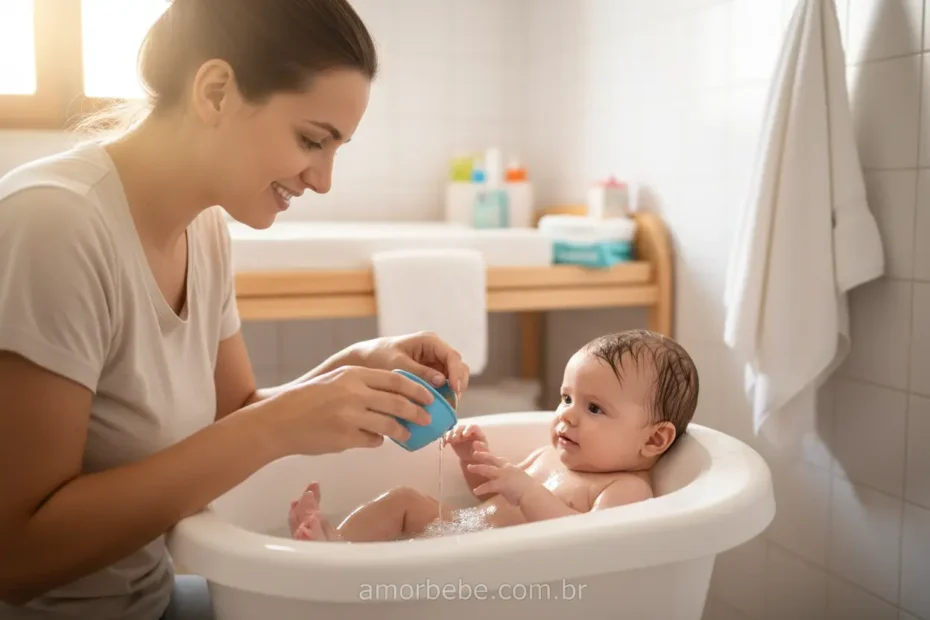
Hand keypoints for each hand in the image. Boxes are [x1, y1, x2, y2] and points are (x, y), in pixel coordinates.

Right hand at [261, 365, 434, 456]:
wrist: (280, 421)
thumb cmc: (307, 400)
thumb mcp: (335, 381)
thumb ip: (362, 386)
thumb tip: (392, 397)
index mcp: (353, 375)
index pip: (395, 380)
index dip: (416, 389)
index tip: (429, 396)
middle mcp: (353, 394)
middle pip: (397, 402)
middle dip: (417, 412)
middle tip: (428, 418)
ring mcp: (350, 416)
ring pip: (389, 425)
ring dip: (402, 431)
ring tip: (408, 434)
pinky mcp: (345, 438)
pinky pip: (372, 440)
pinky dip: (377, 440)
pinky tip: (376, 440)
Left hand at [350, 331, 469, 395]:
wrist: (363, 361)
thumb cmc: (378, 357)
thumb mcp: (397, 364)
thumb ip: (419, 372)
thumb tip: (442, 381)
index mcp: (429, 341)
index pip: (452, 356)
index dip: (457, 374)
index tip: (454, 390)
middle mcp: (435, 351)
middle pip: (458, 367)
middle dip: (458, 384)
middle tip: (452, 403)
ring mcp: (434, 363)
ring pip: (453, 377)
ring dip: (453, 392)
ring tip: (447, 408)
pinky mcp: (430, 375)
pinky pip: (443, 385)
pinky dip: (444, 395)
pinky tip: (439, 407)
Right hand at [442, 424, 485, 461]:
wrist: (472, 460)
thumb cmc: (481, 456)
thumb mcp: (484, 453)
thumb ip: (481, 448)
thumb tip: (475, 443)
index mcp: (478, 433)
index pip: (473, 427)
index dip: (468, 429)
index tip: (464, 435)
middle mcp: (468, 432)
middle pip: (462, 427)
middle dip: (457, 432)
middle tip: (454, 439)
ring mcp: (460, 434)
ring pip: (454, 430)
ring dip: (450, 434)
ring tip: (448, 441)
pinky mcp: (453, 439)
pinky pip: (447, 436)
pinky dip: (444, 439)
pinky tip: (443, 445)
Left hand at [466, 448, 538, 504]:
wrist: (532, 494)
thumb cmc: (528, 489)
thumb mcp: (518, 479)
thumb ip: (511, 478)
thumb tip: (508, 481)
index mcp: (510, 467)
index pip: (497, 458)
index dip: (488, 454)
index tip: (480, 449)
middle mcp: (506, 469)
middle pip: (491, 459)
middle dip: (482, 454)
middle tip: (473, 452)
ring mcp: (503, 476)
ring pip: (487, 469)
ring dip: (477, 468)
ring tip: (469, 468)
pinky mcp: (502, 484)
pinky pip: (489, 486)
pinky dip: (481, 488)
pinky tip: (475, 491)